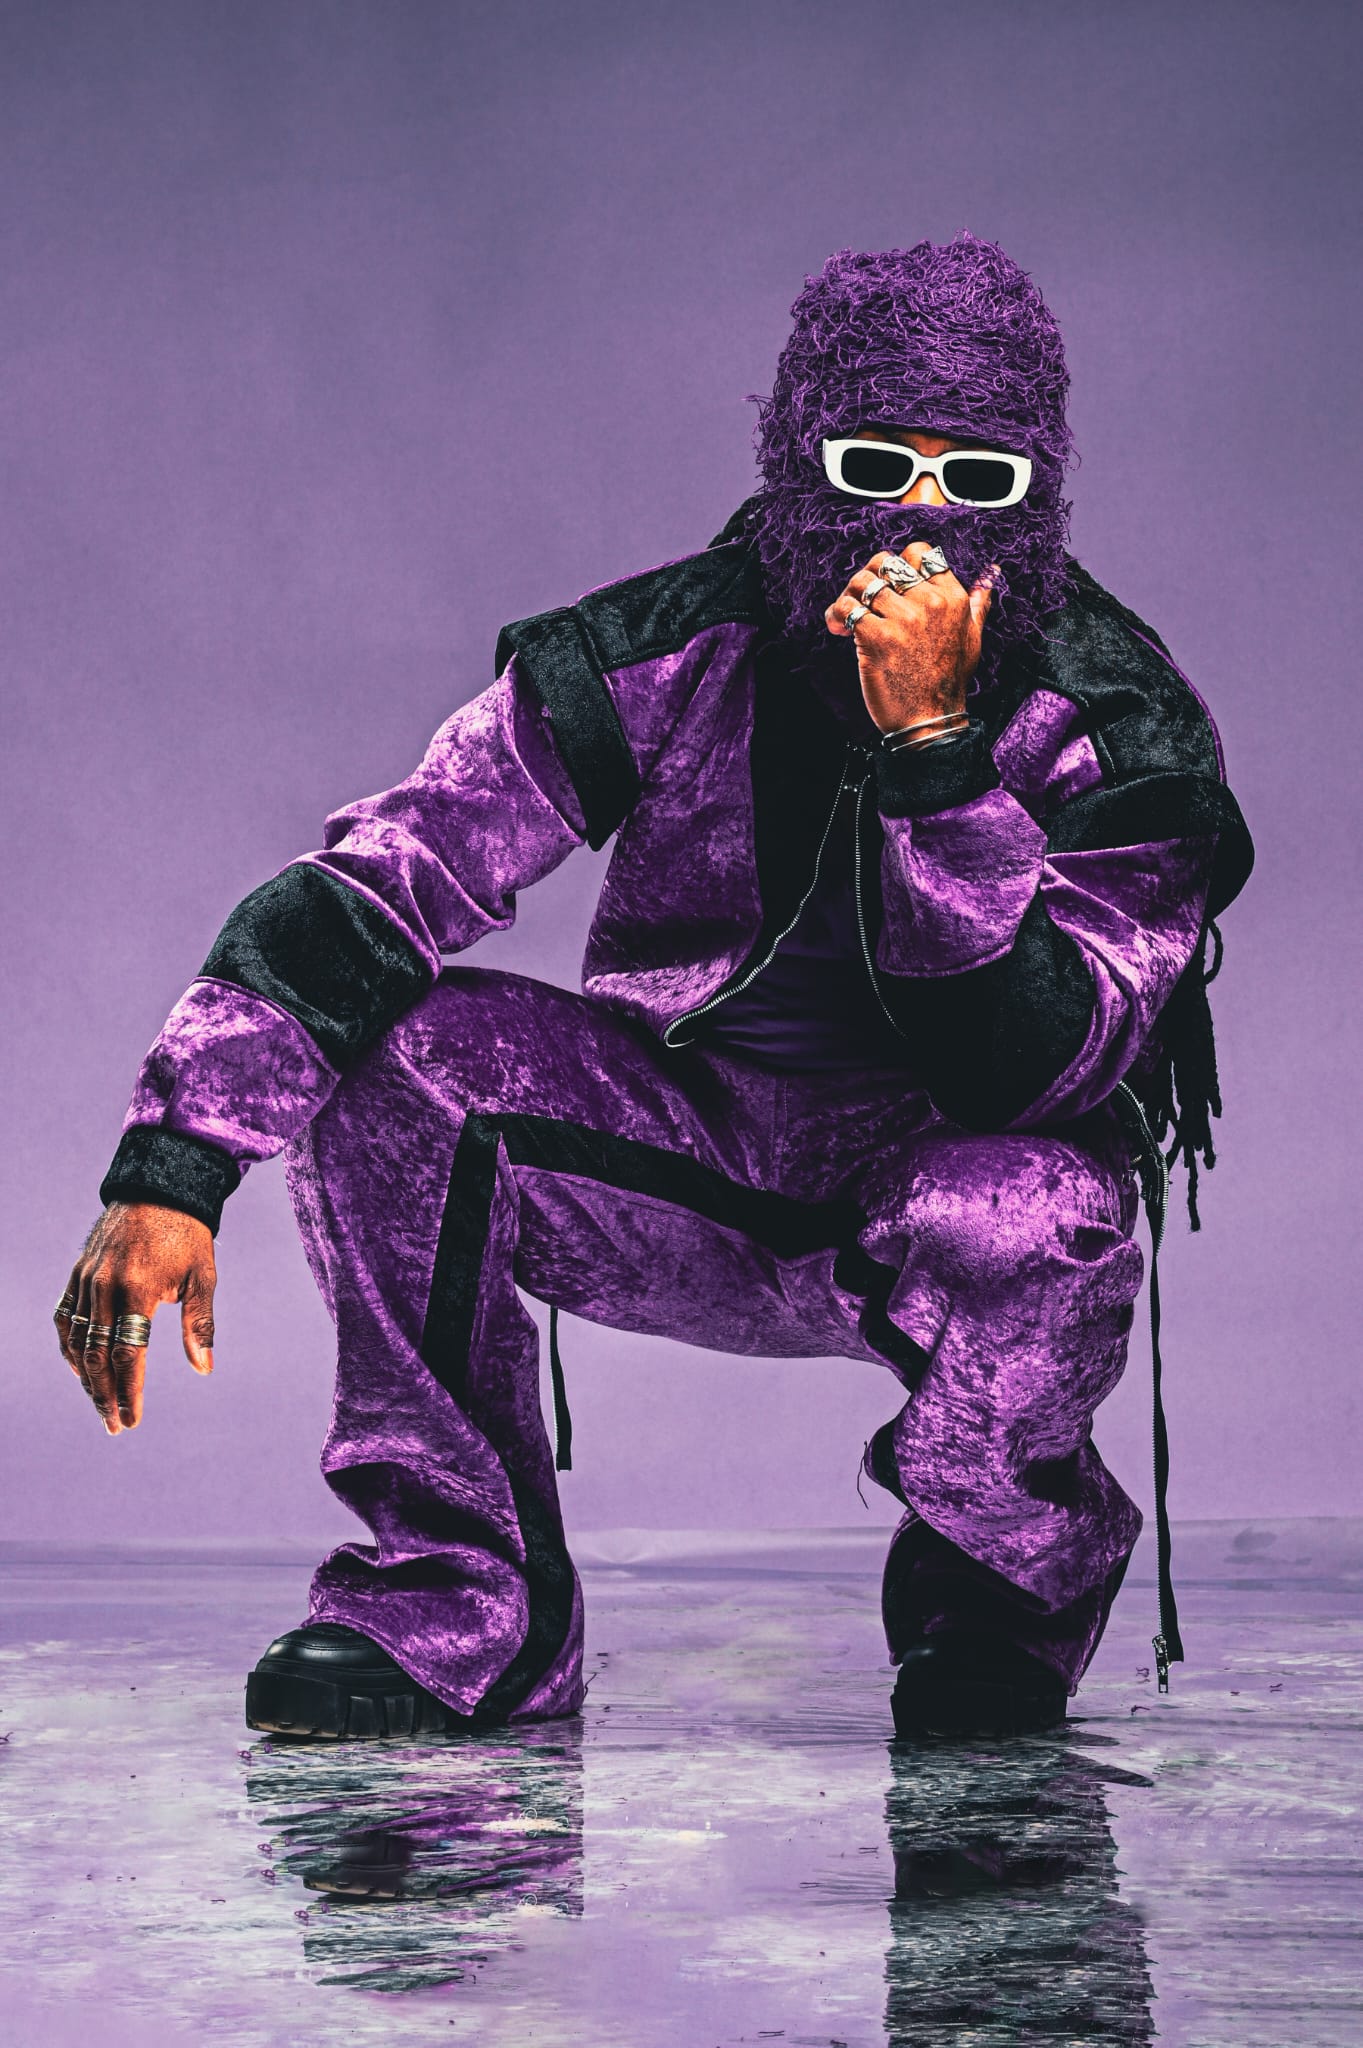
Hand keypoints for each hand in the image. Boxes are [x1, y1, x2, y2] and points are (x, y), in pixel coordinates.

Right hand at [53, 1202, 216, 1433]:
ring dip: (87, 1378)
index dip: (129, 1392)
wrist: (160, 1187)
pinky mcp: (78, 1273)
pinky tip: (81, 1369)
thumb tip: (203, 1369)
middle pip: (98, 1356)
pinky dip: (70, 1346)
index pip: (129, 1354)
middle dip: (105, 1395)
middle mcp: (105, 1286)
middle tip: (114, 1425)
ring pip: (78, 1341)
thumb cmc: (188, 1234)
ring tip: (100, 1404)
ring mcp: (87, 1279)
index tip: (132, 1420)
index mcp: (138, 1288)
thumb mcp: (202, 1276)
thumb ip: (199, 1324)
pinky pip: (66, 1317)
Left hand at [824, 541, 996, 734]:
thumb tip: (992, 572)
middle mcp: (930, 603)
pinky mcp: (878, 637)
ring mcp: (904, 619)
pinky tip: (839, 628)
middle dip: (869, 576)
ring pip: (863, 582)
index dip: (899, 564)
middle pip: (886, 562)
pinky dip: (836, 615)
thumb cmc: (947, 682)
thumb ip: (978, 602)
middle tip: (863, 597)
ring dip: (849, 595)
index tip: (891, 585)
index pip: (920, 553)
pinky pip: (848, 608)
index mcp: (952, 598)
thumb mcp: (973, 637)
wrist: (931, 720)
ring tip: (846, 614)